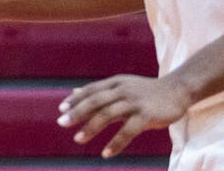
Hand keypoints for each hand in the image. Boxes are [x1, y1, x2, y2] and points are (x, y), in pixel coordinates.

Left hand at [58, 73, 189, 157]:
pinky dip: (115, 143)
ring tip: (78, 139)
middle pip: (95, 100)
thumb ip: (99, 92)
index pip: (91, 90)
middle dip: (77, 112)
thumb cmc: (145, 92)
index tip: (60, 109)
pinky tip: (105, 153)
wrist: (176, 91)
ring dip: (91, 128)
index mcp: (115, 83)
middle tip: (61, 123)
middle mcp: (122, 90)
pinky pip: (127, 131)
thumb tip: (74, 92)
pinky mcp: (146, 115)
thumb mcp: (121, 87)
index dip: (75, 99)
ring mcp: (134, 102)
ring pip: (108, 115)